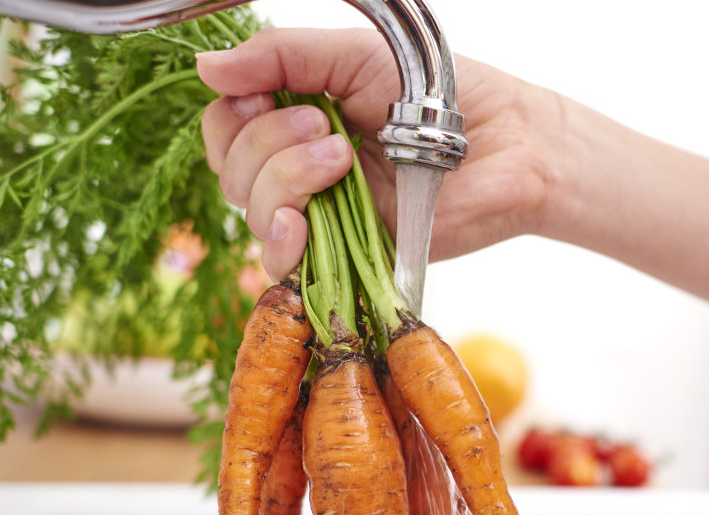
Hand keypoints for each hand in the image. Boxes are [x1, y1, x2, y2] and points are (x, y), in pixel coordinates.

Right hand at [197, 27, 562, 280]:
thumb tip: (205, 68)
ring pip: (254, 213)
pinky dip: (282, 239)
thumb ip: (279, 56)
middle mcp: (302, 172)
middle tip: (326, 127)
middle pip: (231, 172)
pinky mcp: (349, 257)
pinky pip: (286, 265)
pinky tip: (303, 221)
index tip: (263, 97)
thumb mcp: (350, 55)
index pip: (225, 130)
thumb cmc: (437, 96)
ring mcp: (325, 217)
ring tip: (342, 158)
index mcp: (295, 123)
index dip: (231, 118)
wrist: (504, 143)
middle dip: (266, 144)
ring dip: (285, 179)